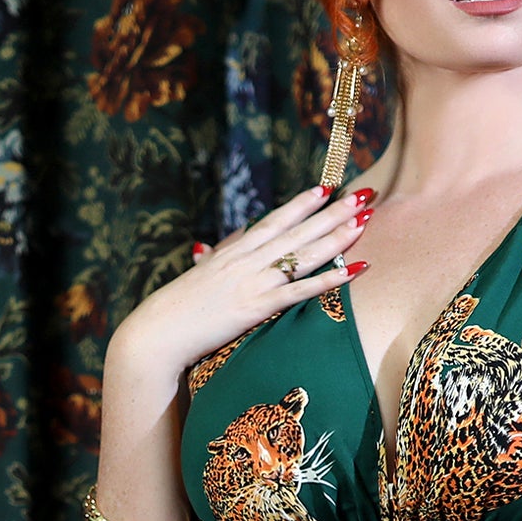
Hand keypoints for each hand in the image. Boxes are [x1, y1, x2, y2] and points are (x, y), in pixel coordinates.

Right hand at [115, 182, 374, 381]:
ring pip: (304, 254)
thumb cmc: (176, 309)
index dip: (301, 204)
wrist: (157, 332)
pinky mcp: (256, 307)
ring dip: (337, 236)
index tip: (324, 188)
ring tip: (363, 220)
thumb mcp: (197, 277)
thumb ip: (211, 260)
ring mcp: (253, 282)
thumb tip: (211, 248)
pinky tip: (354, 268)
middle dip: (331, 212)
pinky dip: (330, 279)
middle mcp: (246, 261)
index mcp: (233, 252)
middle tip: (361, 195)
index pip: (274, 221)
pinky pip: (301, 290)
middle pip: (298, 231)